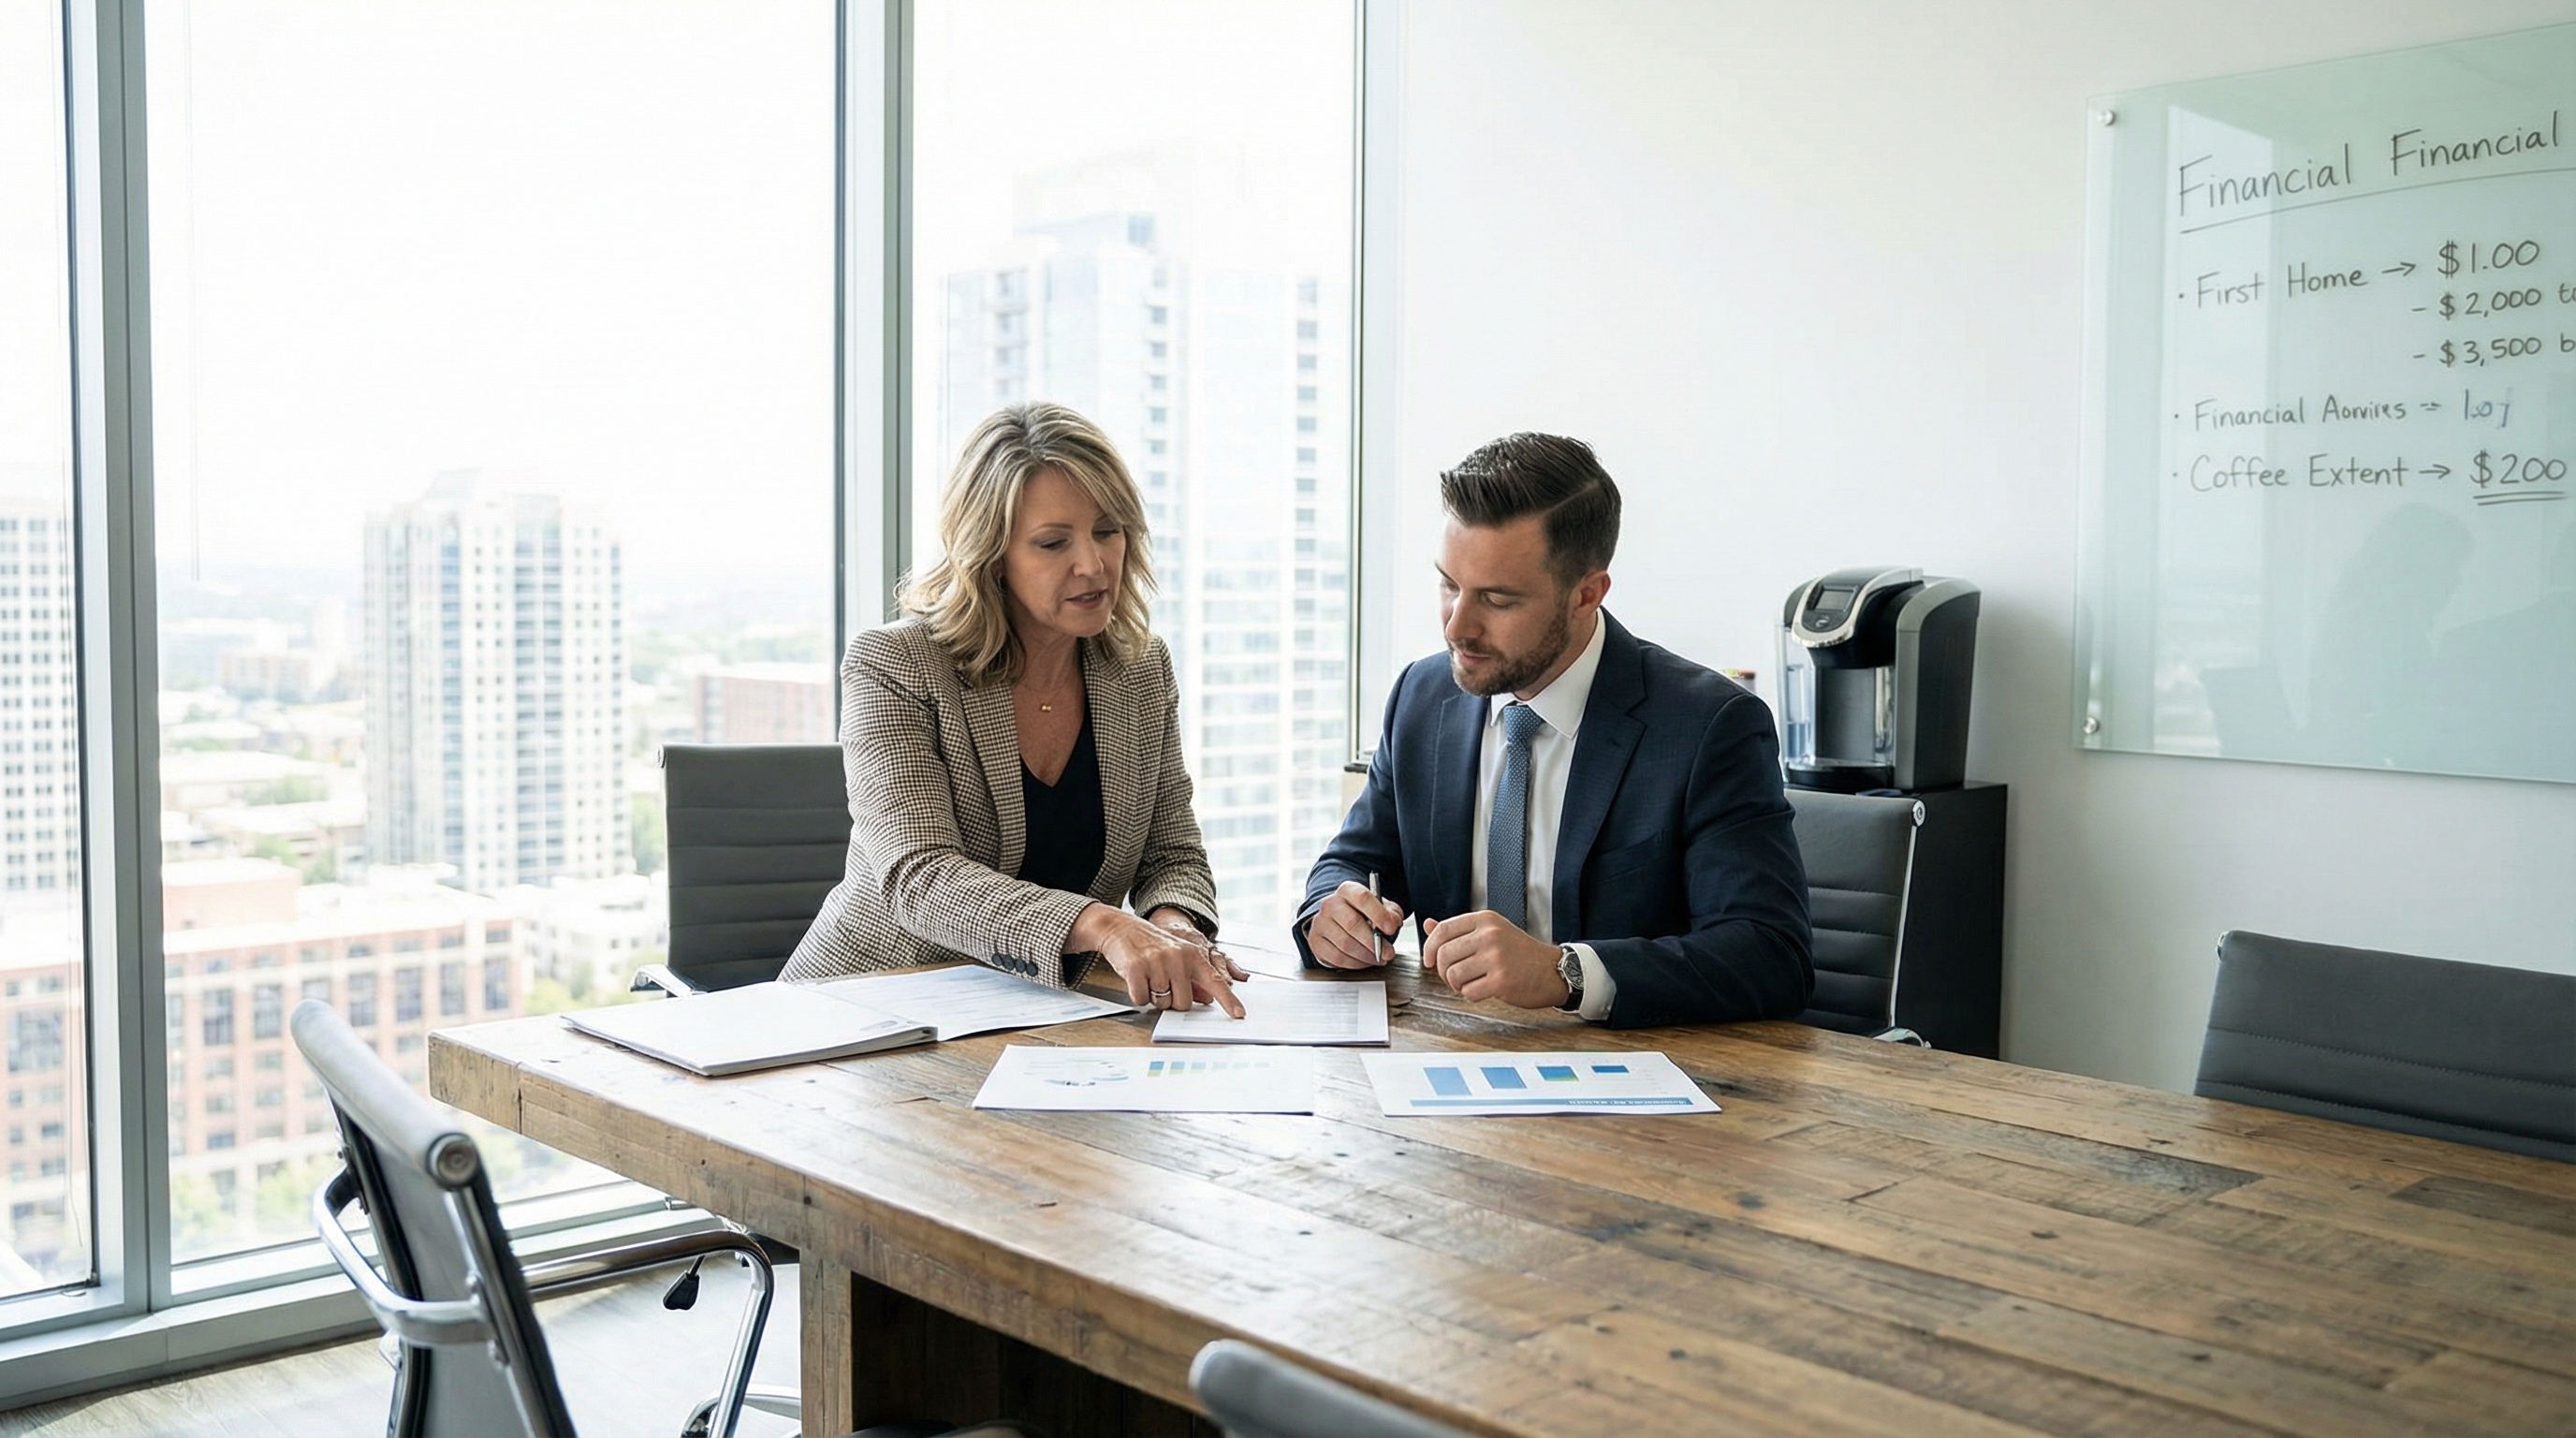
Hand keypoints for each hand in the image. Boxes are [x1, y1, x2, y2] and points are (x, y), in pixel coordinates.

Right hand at [1074, 904, 1244, 1017]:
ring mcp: (1157, 963)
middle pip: (1184, 1003)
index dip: (1228, 1000)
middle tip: (1162, 982)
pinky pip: (1141, 999)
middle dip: (1172, 1000)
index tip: (1239, 1015)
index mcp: (1193, 955)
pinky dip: (1137, 995)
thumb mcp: (1178, 954)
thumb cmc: (1151, 946)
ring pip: (1162, 1004)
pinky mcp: (1136, 969)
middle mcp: (1178, 958)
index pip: (1215, 981)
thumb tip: (1207, 999)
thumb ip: (1193, 975)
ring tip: (1148, 976)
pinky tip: (1136, 978)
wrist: (1121, 928)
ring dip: (1154, 997)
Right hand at [1307, 880, 1403, 968]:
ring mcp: (1320, 923)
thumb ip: (1390, 913)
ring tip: (1378, 958)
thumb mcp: (1381, 908)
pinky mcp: (1316, 942)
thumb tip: (1393, 922)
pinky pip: (1337, 957)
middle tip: (1388, 952)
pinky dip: (1355, 963)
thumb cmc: (1362, 913)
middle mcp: (1330, 904)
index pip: (1362, 898)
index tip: (1391, 928)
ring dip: (1366, 955)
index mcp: (1348, 890)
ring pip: (1345, 944)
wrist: (1339, 920)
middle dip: (1374, 942)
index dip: (1378, 914)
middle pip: (1352, 923)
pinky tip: (1364, 961)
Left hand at [1421, 911, 1569, 1008]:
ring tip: (1471, 983)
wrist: (1552, 970)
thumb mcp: (1491, 932)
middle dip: (1443, 971)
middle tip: (1455, 977)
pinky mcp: (1501, 980)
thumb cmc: (1520, 953)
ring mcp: (1496, 957)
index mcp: (1485, 920)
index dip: (1429, 948)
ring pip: (1453, 975)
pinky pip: (1468, 992)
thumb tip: (1428, 924)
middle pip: (1444, 955)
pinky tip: (1485, 989)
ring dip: (1457, 985)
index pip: (1443, 930)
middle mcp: (1490, 935)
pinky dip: (1472, 995)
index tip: (1429, 961)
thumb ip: (1459, 930)